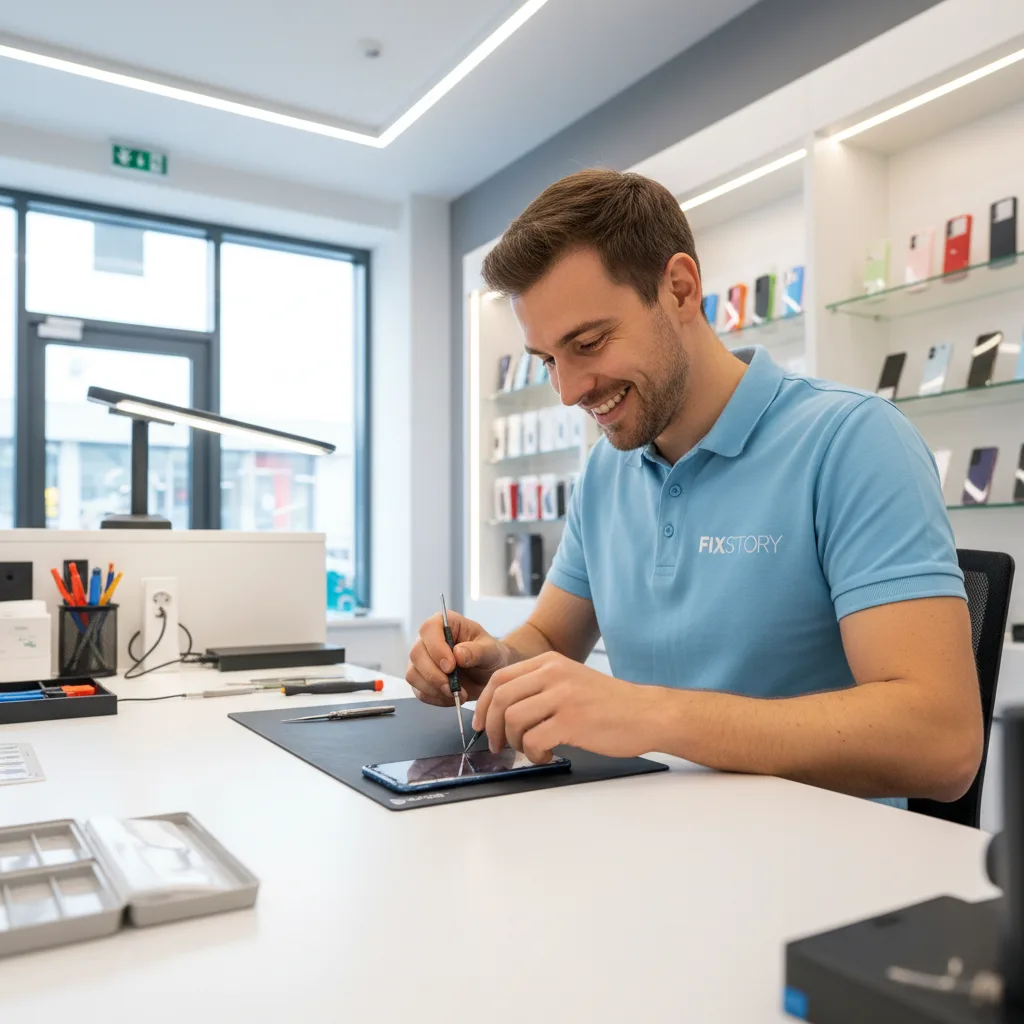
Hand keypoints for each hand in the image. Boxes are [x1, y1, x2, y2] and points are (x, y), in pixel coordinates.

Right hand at [406, 610, 510, 706]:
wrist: (489, 675)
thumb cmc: (490, 655)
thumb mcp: (491, 651)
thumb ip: (477, 651)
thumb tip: (458, 654)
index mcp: (444, 624)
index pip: (429, 629)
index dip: (436, 648)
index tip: (451, 666)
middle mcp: (428, 640)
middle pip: (416, 654)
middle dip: (433, 674)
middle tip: (453, 687)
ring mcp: (422, 660)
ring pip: (413, 674)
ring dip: (434, 689)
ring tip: (456, 693)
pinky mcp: (421, 679)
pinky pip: (419, 691)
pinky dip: (435, 698)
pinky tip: (452, 697)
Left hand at [472, 651, 656, 762]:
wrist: (646, 713)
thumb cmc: (609, 704)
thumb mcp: (571, 680)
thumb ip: (540, 687)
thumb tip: (503, 710)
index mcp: (550, 662)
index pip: (500, 679)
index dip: (485, 705)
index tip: (481, 724)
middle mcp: (554, 674)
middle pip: (501, 699)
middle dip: (492, 727)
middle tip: (498, 745)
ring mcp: (563, 697)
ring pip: (513, 720)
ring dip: (514, 742)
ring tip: (530, 750)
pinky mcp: (572, 721)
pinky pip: (533, 740)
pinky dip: (533, 753)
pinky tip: (547, 755)